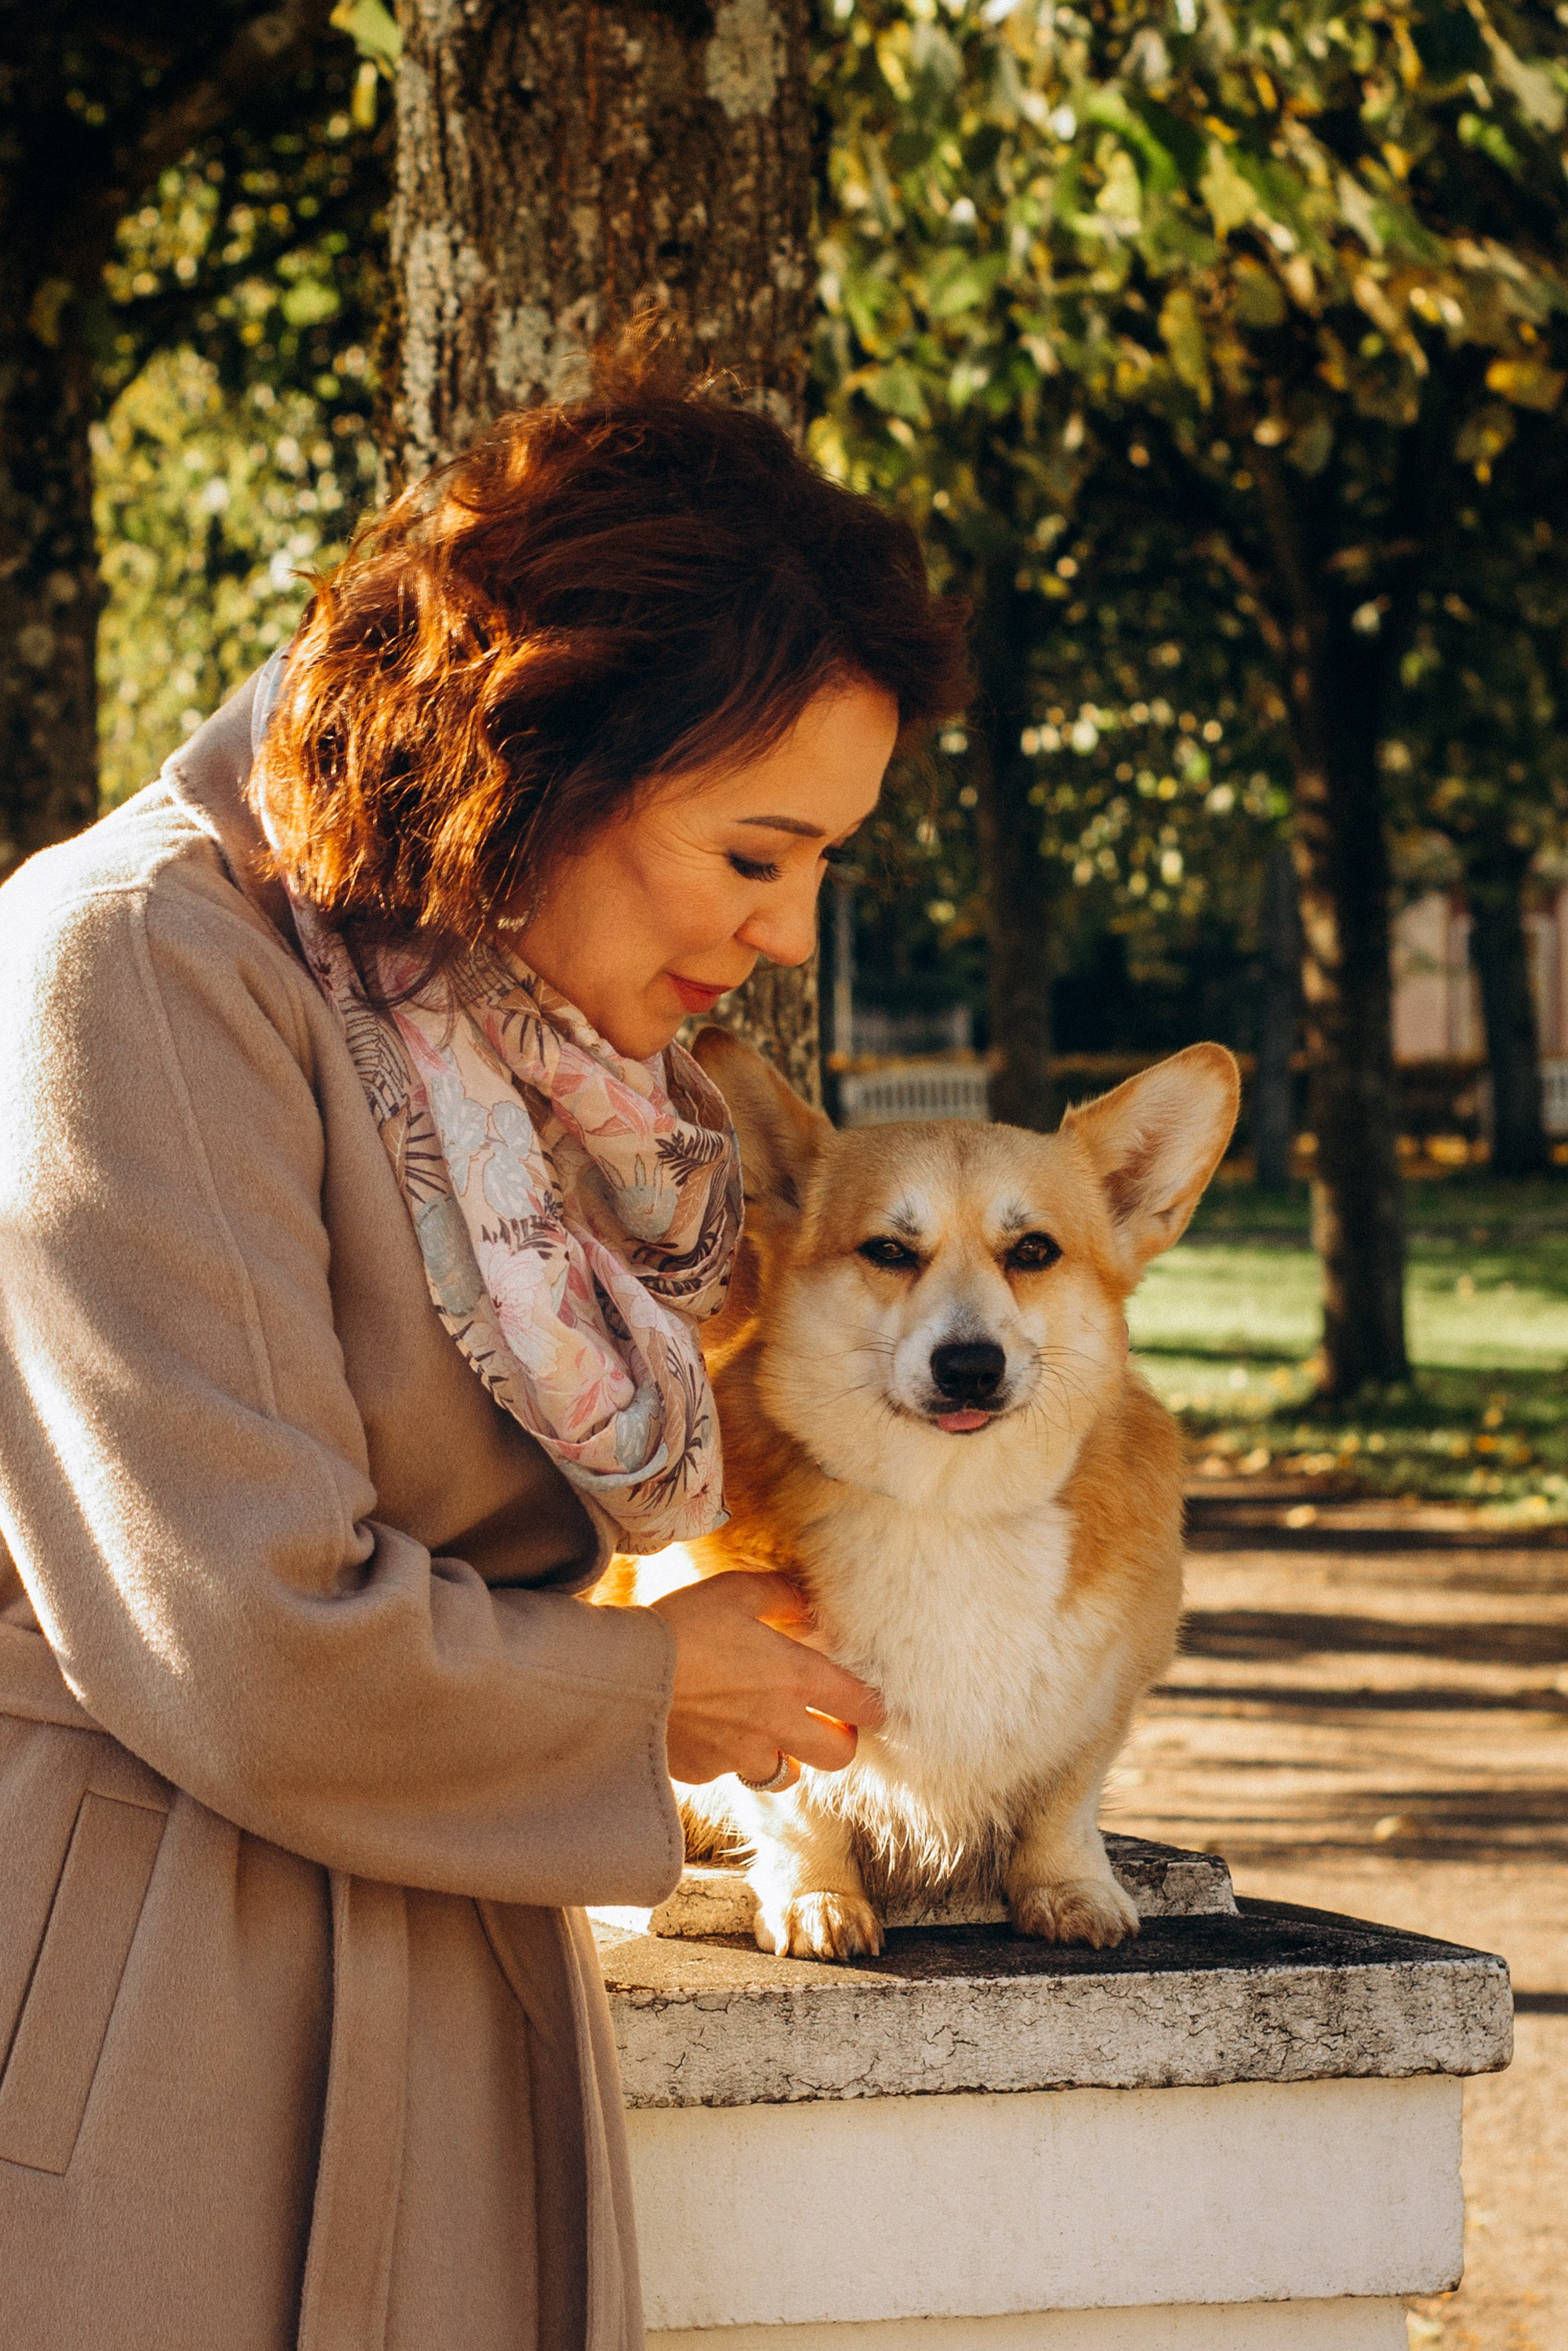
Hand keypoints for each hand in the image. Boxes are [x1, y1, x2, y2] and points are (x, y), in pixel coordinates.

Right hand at [651, 1570, 883, 1787]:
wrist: (621, 1672)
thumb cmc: (683, 1624)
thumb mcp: (734, 1592)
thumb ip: (780, 1595)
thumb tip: (806, 1602)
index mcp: (795, 1677)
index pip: (861, 1704)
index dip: (873, 1706)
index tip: (870, 1703)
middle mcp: (778, 1724)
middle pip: (838, 1756)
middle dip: (838, 1742)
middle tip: (824, 1724)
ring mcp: (742, 1755)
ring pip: (786, 1773)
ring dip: (784, 1755)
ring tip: (763, 1730)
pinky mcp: (706, 1772)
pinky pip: (731, 1772)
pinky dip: (728, 1757)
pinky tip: (709, 1731)